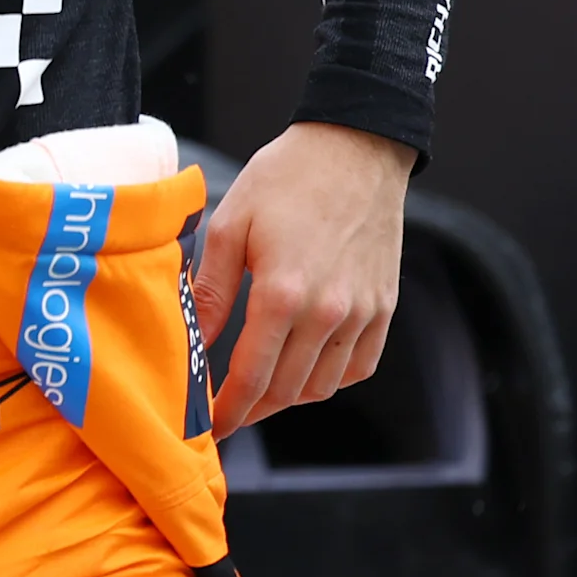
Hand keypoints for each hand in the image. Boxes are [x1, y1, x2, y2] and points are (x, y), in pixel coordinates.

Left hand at [193, 120, 414, 437]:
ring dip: (288, 398)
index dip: (228, 409)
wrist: (355, 149)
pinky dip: (329, 378)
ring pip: (324, 385)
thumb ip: (211, 290)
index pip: (251, 375)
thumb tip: (191, 341)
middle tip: (225, 414)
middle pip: (287, 390)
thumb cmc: (285, 180)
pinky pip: (358, 366)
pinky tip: (303, 368)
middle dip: (252, 410)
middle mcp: (329, 312)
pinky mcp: (385, 307)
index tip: (208, 426)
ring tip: (258, 391)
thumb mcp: (230, 224)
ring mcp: (363, 313)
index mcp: (284, 293)